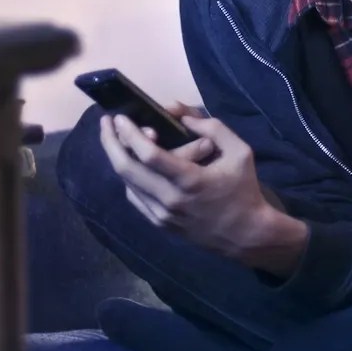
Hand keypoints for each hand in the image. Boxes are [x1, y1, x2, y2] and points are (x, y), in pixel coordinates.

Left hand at [99, 110, 307, 275]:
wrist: (246, 235)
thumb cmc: (244, 190)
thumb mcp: (239, 152)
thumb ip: (213, 128)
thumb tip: (183, 115)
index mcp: (190, 180)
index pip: (149, 155)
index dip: (129, 134)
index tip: (119, 117)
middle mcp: (170, 199)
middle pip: (127, 169)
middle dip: (111, 143)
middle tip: (105, 123)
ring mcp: (162, 215)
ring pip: (127, 183)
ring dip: (117, 158)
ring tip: (114, 139)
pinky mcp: (160, 224)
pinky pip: (135, 197)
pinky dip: (128, 177)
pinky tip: (130, 164)